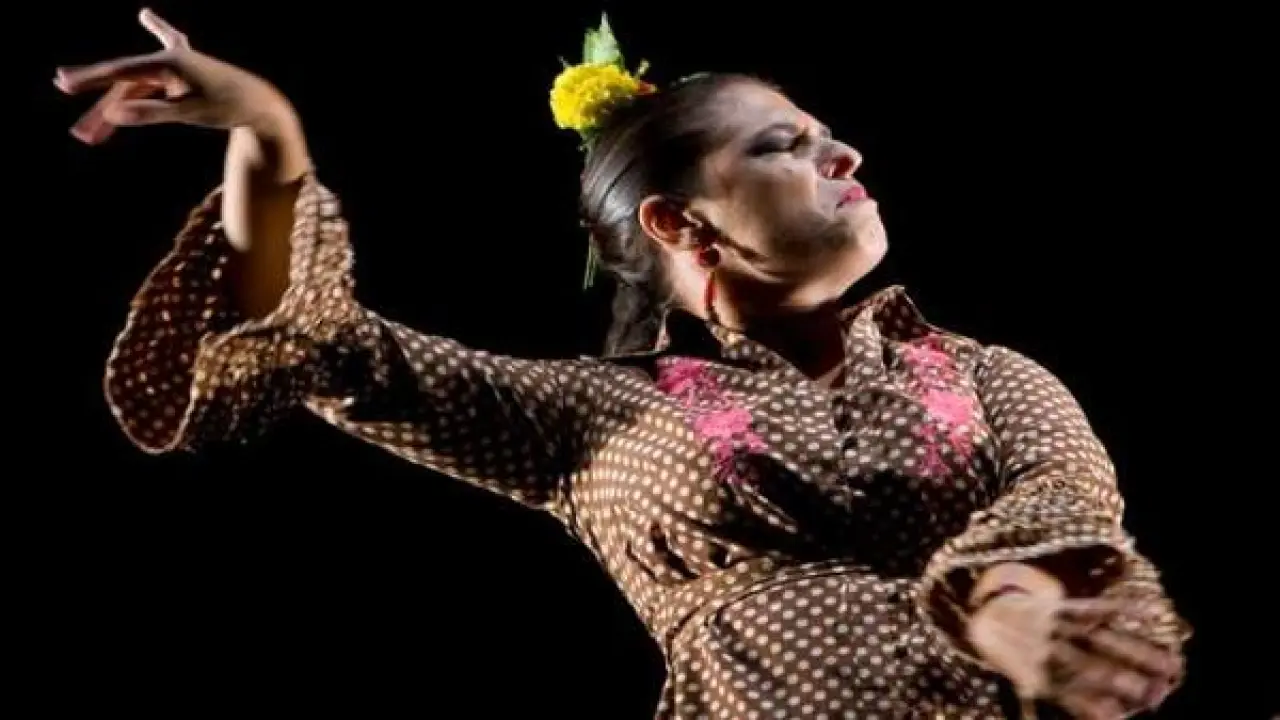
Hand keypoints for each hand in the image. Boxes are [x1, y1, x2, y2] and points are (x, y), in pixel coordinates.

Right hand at [54, 8, 296, 144]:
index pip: (122, 73)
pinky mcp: (183, 72)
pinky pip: (160, 67)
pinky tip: (146, 14)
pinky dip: (152, 43)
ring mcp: (175, 65)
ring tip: (90, 139)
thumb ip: (151, 113)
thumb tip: (115, 113)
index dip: (91, 79)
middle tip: (77, 132)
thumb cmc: (228, 108)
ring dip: (115, 110)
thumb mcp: (189, 113)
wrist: (261, 103)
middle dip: (100, 110)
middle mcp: (169, 59)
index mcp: (169, 63)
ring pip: (135, 87)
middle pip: (125, 84)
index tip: (63, 83)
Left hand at [968, 592, 1182, 718]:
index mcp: (1042, 681)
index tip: (1126, 714)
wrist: (990, 616)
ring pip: (1101, 639)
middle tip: (1161, 693)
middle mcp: (1049, 654)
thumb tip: (1110, 716)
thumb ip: (1069, 702)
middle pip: (1094, 670)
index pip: (1077, 699)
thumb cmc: (1021, 660)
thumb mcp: (1032, 685)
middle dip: (1127, 681)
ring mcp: (1056, 628)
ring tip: (1170, 664)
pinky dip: (1123, 609)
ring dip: (1137, 651)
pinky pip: (1094, 607)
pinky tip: (1152, 613)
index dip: (1102, 708)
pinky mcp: (1062, 606)